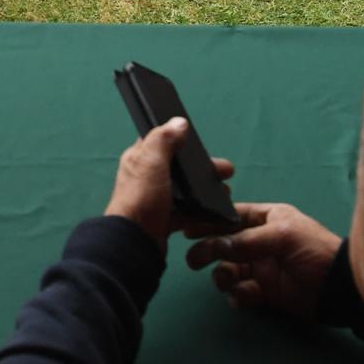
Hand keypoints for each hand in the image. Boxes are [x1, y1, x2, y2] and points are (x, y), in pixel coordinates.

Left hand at [103, 117, 233, 243]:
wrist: (136, 241)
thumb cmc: (142, 198)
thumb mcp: (152, 162)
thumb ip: (164, 140)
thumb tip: (179, 121)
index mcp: (139, 159)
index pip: (161, 143)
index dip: (182, 140)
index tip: (202, 145)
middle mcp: (145, 177)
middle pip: (179, 168)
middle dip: (203, 169)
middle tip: (226, 171)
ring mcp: (155, 199)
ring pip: (185, 191)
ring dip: (206, 190)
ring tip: (226, 193)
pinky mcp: (164, 219)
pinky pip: (186, 212)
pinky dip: (201, 211)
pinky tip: (215, 212)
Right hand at [182, 202, 341, 318]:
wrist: (339, 291)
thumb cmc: (315, 252)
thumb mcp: (283, 236)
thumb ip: (247, 240)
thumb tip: (216, 246)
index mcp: (267, 219)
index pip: (231, 216)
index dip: (209, 221)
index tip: (188, 229)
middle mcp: (260, 241)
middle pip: (223, 243)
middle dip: (208, 251)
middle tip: (194, 261)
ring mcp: (262, 267)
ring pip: (228, 269)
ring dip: (223, 275)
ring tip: (229, 282)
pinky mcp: (265, 292)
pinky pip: (241, 292)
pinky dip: (237, 295)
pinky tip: (243, 298)